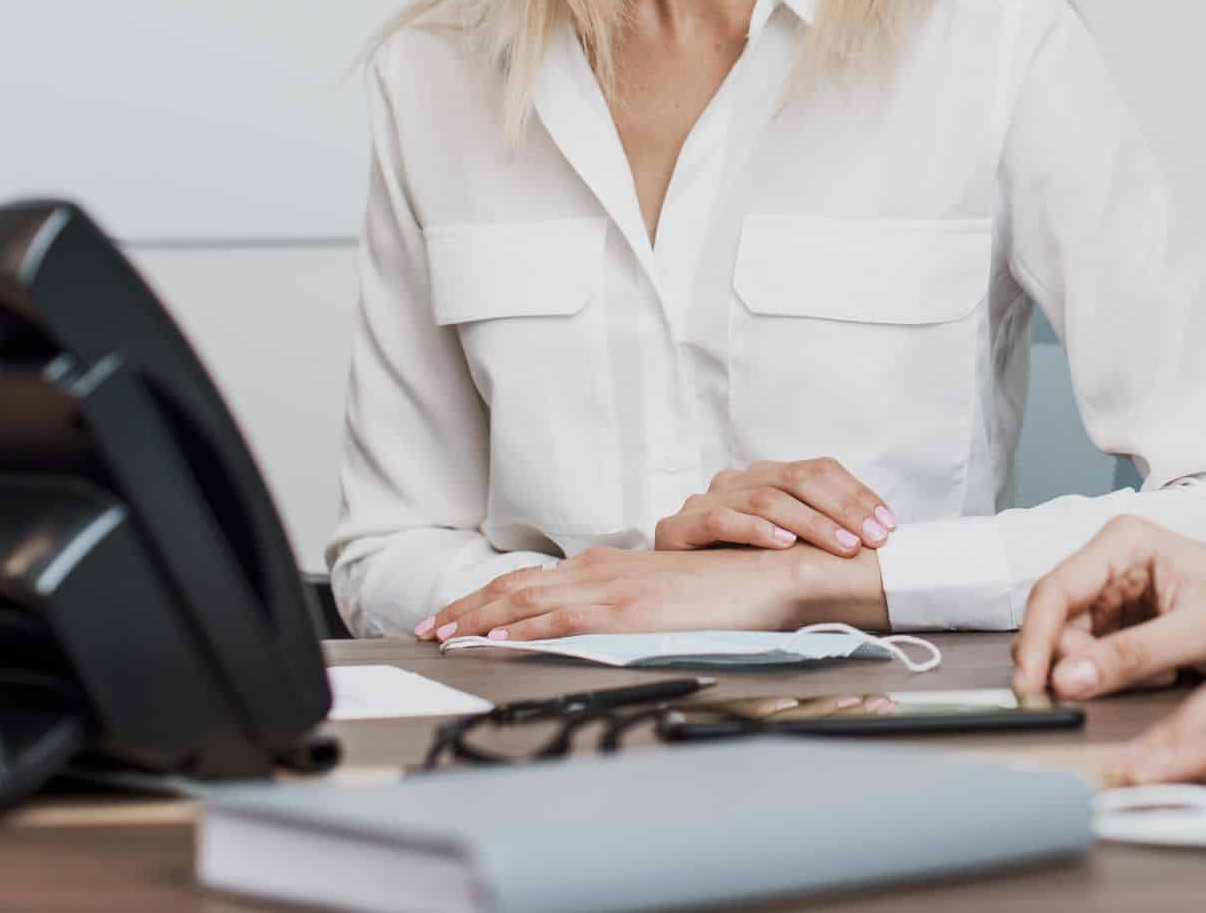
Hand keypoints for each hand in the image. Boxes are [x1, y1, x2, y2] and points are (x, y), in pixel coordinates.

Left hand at [415, 543, 886, 641]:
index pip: (536, 582)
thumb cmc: (734, 588)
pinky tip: (493, 639)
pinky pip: (557, 619)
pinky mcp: (625, 609)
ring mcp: (612, 587)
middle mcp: (603, 570)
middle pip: (517, 586)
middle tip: (428, 627)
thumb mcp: (672, 596)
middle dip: (467, 606)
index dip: (491, 597)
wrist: (776, 573)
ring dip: (477, 616)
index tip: (458, 616)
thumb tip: (606, 624)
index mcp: (612, 567)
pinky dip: (518, 627)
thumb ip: (634, 606)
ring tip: (442, 634)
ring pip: (524, 599)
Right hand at [653, 457, 896, 557]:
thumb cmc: (738, 568)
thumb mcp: (787, 544)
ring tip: (841, 545)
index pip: (819, 470)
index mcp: (765, 476)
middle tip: (871, 538)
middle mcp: (737, 480)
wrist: (668, 589)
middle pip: (796, 478)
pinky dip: (754, 529)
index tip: (888, 524)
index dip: (856, 494)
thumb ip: (821, 529)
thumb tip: (880, 533)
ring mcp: (706, 500)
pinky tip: (782, 543)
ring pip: (765, 498)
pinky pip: (719, 520)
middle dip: (842, 509)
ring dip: (810, 522)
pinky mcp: (677, 528)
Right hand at [1011, 517, 1205, 700]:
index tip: (1030, 688)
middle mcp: (1108, 562)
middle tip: (1096, 696)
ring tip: (1159, 674)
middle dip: (1069, 664)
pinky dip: (1115, 678)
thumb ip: (1134, 655)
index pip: (1055, 590)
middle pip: (1054, 621)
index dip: (1035, 641)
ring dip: (1098, 674)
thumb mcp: (1202, 632)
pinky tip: (1159, 675)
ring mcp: (1111, 595)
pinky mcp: (1118, 625)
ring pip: (1067, 645)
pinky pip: (1091, 660)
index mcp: (1124, 542)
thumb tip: (1067, 680)